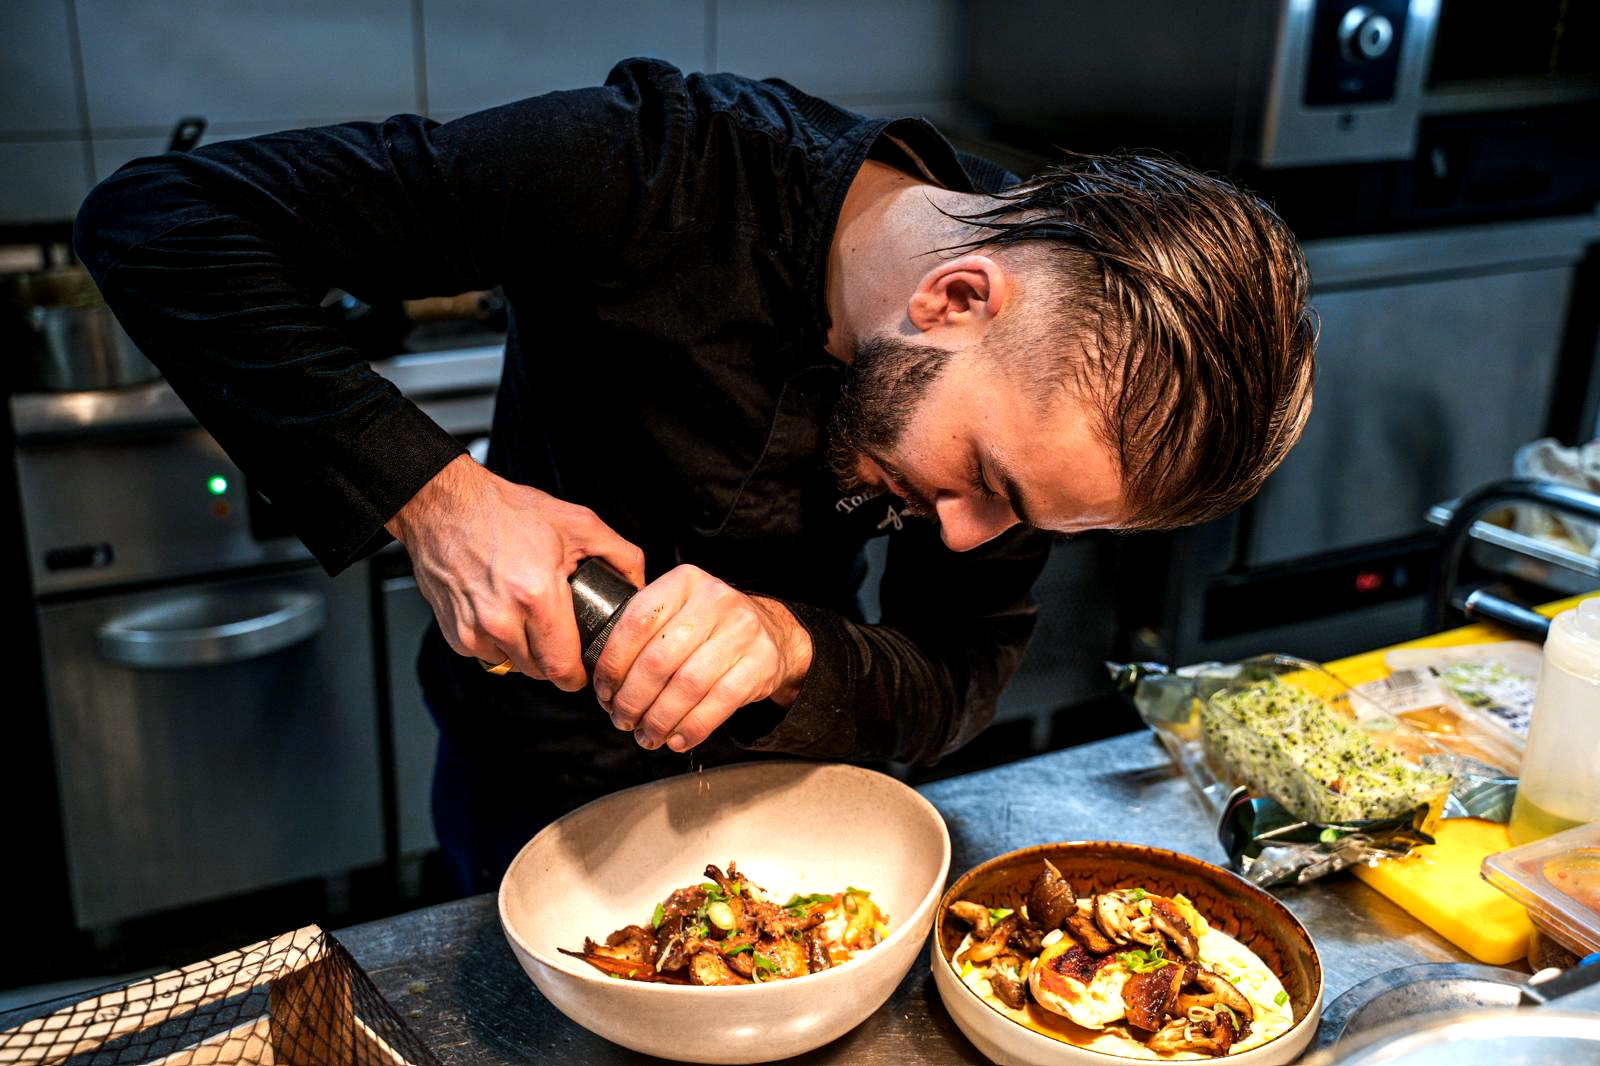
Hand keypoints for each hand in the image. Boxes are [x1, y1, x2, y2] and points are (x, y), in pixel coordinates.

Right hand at [386, 454, 644, 689]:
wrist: (445, 506)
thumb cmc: (507, 512)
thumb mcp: (578, 523)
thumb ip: (621, 555)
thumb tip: (640, 586)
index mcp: (537, 597)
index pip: (563, 668)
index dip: (579, 675)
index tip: (585, 668)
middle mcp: (501, 620)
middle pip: (540, 672)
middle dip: (556, 661)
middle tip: (563, 635)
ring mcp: (473, 630)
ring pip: (514, 666)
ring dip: (527, 653)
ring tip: (532, 619)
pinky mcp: (454, 633)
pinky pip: (488, 656)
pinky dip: (500, 644)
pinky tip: (505, 614)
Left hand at [594, 565, 813, 751]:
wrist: (772, 632)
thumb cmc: (710, 627)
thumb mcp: (678, 610)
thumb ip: (644, 631)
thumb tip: (604, 679)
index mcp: (684, 581)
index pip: (637, 622)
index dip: (613, 663)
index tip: (604, 691)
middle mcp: (715, 600)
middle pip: (659, 659)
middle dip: (632, 699)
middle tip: (621, 719)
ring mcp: (742, 631)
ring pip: (687, 686)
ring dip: (659, 719)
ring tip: (646, 734)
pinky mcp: (760, 663)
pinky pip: (718, 703)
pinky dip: (692, 728)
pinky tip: (677, 739)